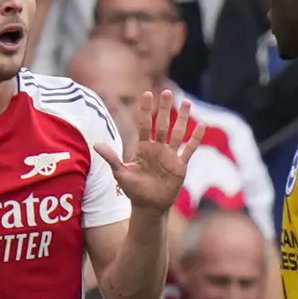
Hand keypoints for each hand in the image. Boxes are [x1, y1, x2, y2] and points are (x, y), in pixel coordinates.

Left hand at [94, 90, 204, 212]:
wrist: (148, 206)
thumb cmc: (133, 190)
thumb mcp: (121, 173)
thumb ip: (111, 158)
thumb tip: (96, 144)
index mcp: (143, 147)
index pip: (145, 124)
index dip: (145, 110)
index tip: (146, 94)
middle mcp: (158, 148)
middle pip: (162, 124)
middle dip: (164, 109)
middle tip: (166, 92)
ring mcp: (170, 156)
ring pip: (177, 133)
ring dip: (182, 118)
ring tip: (186, 102)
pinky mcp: (180, 166)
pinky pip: (189, 150)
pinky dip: (195, 139)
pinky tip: (201, 126)